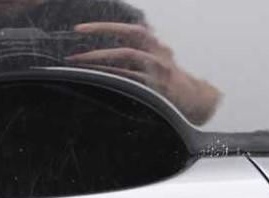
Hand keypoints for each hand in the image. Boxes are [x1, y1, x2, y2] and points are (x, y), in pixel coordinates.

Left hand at [67, 22, 220, 125]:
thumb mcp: (153, 59)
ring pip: (128, 56)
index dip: (104, 27)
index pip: (128, 28)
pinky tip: (97, 79)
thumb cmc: (167, 78)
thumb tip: (105, 50)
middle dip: (101, 34)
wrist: (192, 99)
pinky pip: (131, 79)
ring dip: (101, 59)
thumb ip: (134, 51)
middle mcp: (157, 51)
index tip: (80, 29)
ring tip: (80, 62)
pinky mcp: (158, 86)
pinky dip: (113, 77)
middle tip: (75, 40)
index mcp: (154, 43)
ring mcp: (158, 68)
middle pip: (128, 37)